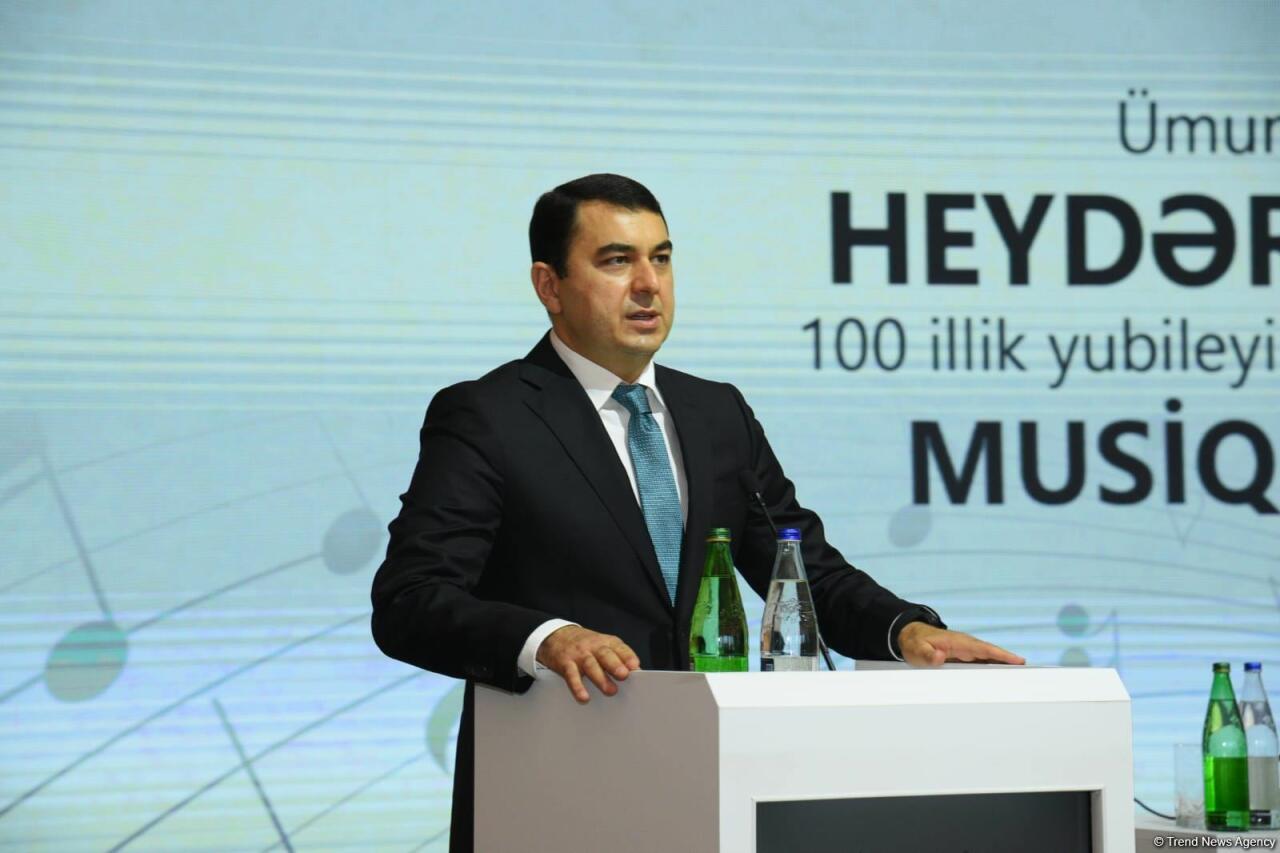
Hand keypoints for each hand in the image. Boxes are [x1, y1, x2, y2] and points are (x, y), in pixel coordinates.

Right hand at [536, 625, 640, 703]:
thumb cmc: (586, 645)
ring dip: (601, 679)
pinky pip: (571, 675)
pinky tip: (584, 697)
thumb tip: (636, 673)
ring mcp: (579, 655)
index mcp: (605, 642)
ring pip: (590, 665)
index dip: (628, 657)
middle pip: (605, 654)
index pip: (619, 648)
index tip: (635, 667)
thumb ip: (618, 657)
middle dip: (615, 665)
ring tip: (611, 691)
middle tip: (624, 675)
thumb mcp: (603, 645)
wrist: (557, 636)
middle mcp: (593, 647)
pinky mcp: (565, 664)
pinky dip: (577, 687)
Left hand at [897, 621, 1024, 666]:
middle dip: (1010, 663)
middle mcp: (967, 645)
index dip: (1001, 655)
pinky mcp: (965, 657)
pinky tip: (1004, 678)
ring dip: (1004, 667)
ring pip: (990, 660)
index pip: (984, 649)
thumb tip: (939, 658)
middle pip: (993, 655)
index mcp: (959, 642)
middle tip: (1030, 674)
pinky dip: (994, 669)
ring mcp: (967, 651)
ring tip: (1023, 679)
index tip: (1018, 661)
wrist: (910, 636)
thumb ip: (926, 655)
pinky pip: (983, 663)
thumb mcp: (916, 650)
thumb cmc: (914, 643)